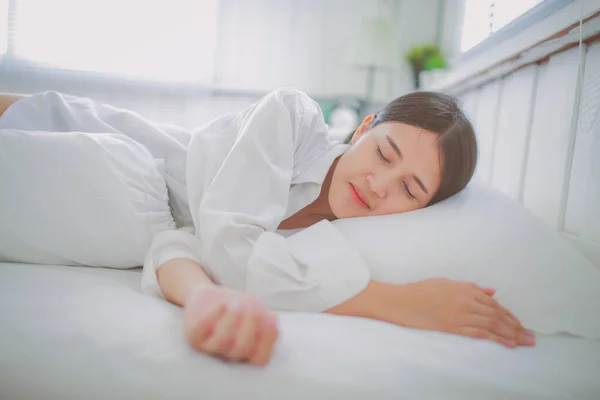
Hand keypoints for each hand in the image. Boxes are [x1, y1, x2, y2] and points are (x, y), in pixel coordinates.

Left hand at [183, 285, 278, 365]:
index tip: (270, 318)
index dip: (267, 341)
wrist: (210, 297)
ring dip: (231, 322)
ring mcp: (209, 347)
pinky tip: (223, 304)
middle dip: (249, 328)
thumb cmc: (237, 306)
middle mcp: (228, 354)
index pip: (261, 359)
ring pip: (221, 342)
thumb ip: (265, 318)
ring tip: (235, 304)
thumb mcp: (256, 309)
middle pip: (241, 349)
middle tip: (252, 308)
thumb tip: (271, 320)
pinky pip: (201, 330)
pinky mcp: (193, 336)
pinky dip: (213, 316)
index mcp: (247, 351)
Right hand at [387, 279, 534, 347]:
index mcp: (465, 290)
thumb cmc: (422, 290)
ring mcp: (461, 315)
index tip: (520, 324)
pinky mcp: (454, 327)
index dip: (510, 315)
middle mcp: (466, 302)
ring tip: (524, 341)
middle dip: (516, 327)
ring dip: (511, 334)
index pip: (494, 304)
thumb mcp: (448, 283)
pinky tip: (508, 344)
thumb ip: (471, 287)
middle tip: (531, 337)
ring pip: (492, 325)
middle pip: (497, 315)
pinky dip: (496, 338)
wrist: (403, 302)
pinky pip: (480, 333)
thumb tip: (492, 293)